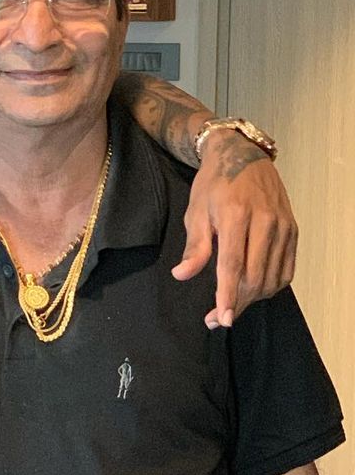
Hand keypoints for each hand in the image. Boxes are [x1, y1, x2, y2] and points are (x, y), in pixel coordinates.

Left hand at [172, 131, 296, 327]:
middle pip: (254, 276)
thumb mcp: (195, 211)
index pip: (233, 264)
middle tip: (217, 318)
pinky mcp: (293, 230)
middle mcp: (265, 221)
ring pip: (272, 277)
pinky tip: (254, 291)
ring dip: (252, 298)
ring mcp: (283, 226)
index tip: (221, 318)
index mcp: (235, 215)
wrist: (243, 156)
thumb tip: (182, 275)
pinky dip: (271, 286)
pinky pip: (286, 269)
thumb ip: (194, 246)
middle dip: (236, 302)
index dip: (227, 294)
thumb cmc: (213, 184)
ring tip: (231, 305)